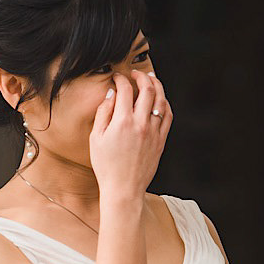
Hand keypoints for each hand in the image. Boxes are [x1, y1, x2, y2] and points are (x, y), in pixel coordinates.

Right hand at [90, 70, 171, 202]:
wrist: (123, 189)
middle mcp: (141, 124)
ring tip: (151, 79)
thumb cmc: (106, 165)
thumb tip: (111, 95)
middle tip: (135, 74)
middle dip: (141, 77)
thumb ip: (103, 113)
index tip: (117, 78)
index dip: (121, 79)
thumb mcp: (96, 138)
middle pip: (147, 90)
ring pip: (161, 100)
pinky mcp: (161, 140)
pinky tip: (160, 99)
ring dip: (156, 86)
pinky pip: (168, 116)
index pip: (125, 90)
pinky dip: (165, 103)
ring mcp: (154, 132)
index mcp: (122, 122)